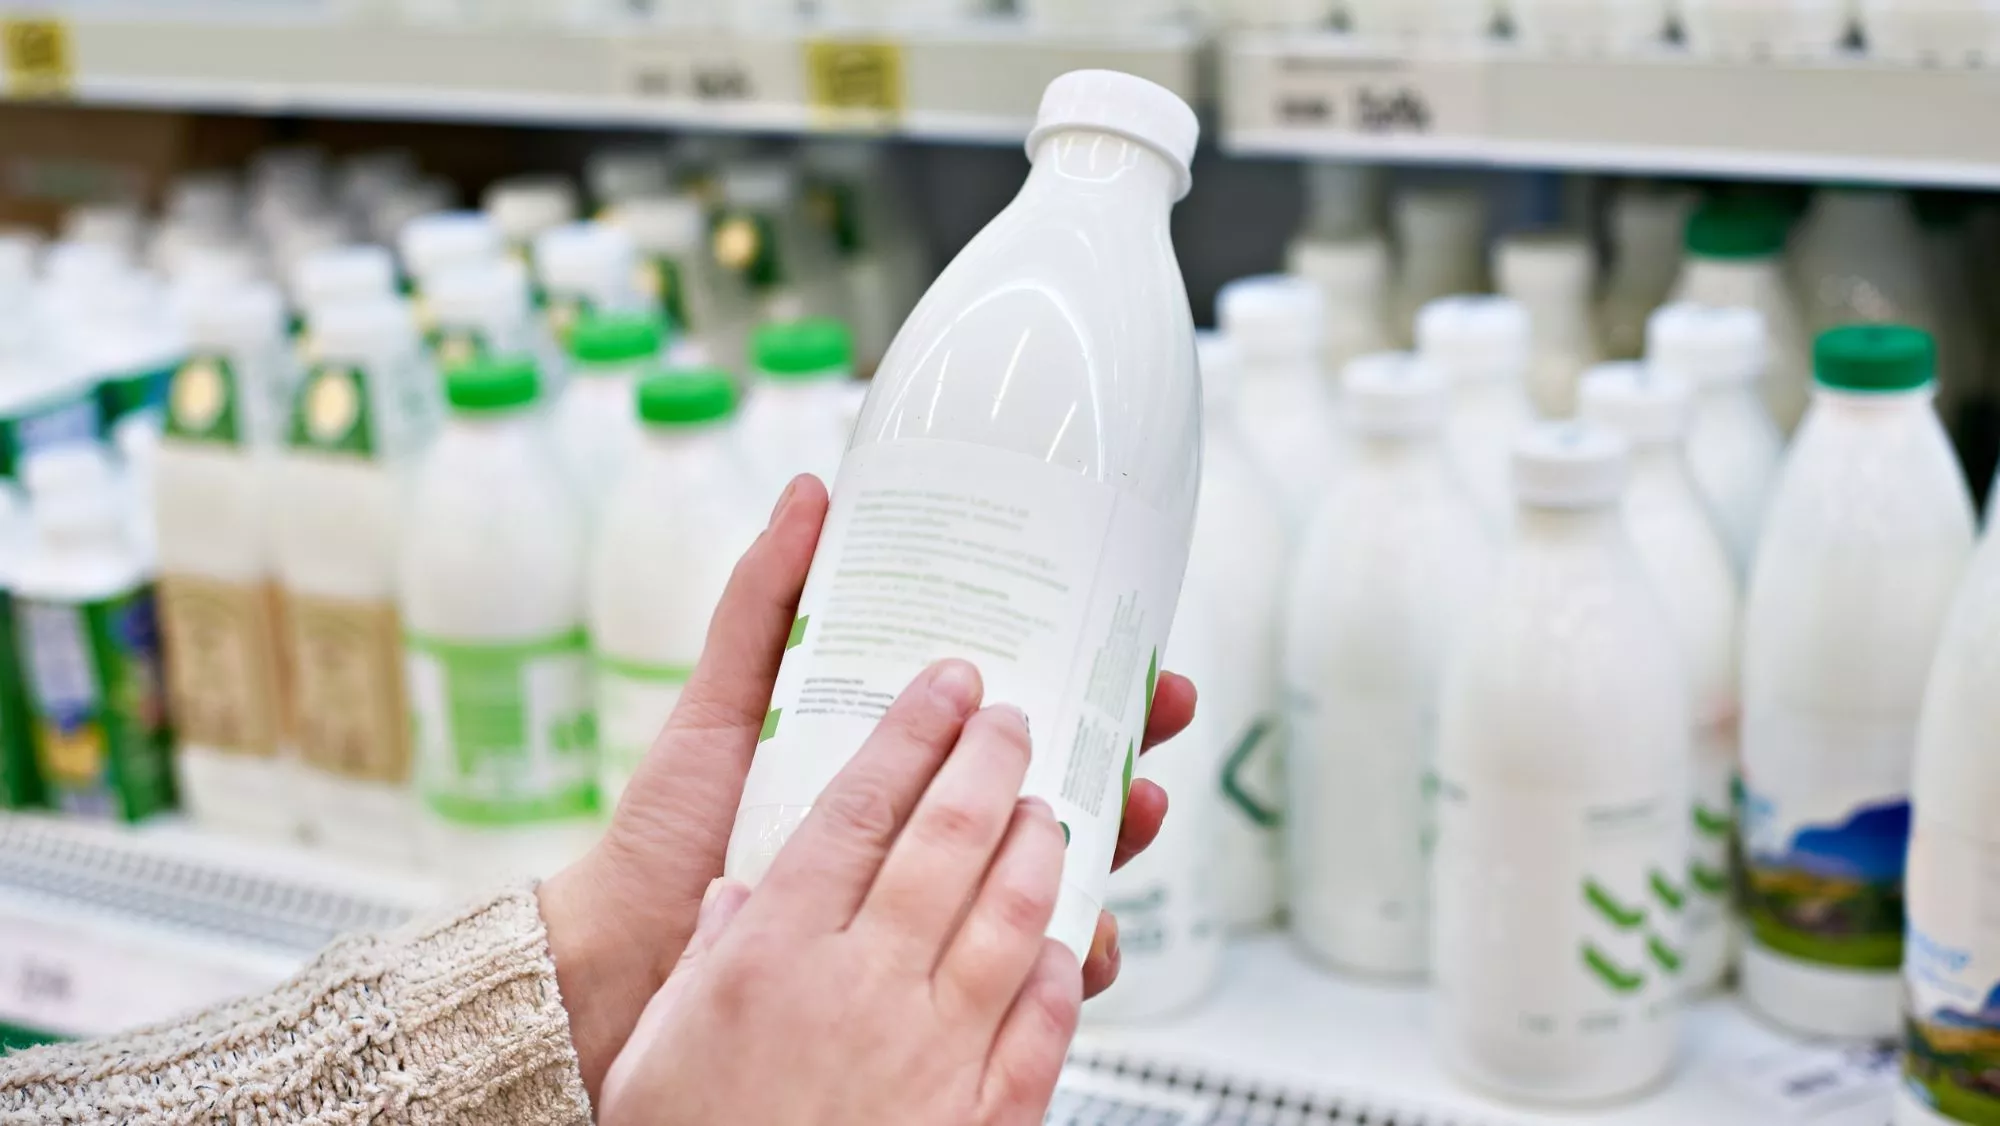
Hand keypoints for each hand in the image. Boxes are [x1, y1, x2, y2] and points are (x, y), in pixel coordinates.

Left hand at [538, 476, 1195, 1098]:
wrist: (626, 953)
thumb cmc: (673, 826)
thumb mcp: (726, 701)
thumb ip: (765, 602)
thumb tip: (810, 490)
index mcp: (898, 752)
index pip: (1014, 705)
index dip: (1085, 673)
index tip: (1134, 641)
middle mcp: (930, 820)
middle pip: (1061, 774)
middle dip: (1130, 740)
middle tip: (1167, 708)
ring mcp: (937, 896)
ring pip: (1062, 866)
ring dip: (1121, 836)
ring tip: (1143, 806)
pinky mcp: (932, 974)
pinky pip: (1025, 966)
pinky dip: (1074, 948)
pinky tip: (1093, 928)